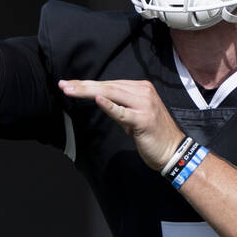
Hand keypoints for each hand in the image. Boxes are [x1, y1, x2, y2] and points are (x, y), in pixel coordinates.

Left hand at [58, 79, 185, 171]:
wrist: (173, 152)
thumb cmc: (152, 135)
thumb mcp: (134, 115)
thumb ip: (119, 106)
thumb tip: (100, 100)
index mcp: (140, 88)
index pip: (109, 84)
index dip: (87, 84)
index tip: (69, 85)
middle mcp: (143, 92)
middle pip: (107, 86)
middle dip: (83, 86)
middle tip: (63, 85)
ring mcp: (145, 104)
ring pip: (112, 94)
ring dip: (88, 92)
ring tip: (71, 90)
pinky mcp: (144, 120)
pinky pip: (122, 112)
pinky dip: (110, 106)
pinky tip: (97, 100)